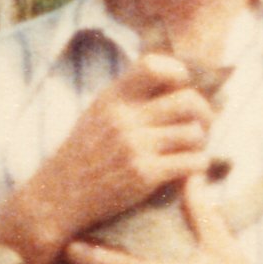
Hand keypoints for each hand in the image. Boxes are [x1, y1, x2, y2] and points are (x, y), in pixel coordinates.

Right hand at [0, 54, 215, 263]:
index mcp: (112, 98)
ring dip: (201, 143)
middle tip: (203, 125)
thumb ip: (129, 97)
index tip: (182, 89)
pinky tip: (189, 170)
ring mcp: (135, 146)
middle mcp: (124, 118)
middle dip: (204, 113)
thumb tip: (174, 81)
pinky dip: (198, 165)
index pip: (153, 66)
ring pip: (194, 133)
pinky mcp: (144, 175)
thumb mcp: (98, 114)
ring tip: (192, 150)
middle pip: (188, 100)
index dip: (177, 73)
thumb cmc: (83, 156)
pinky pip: (192, 162)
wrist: (57, 198)